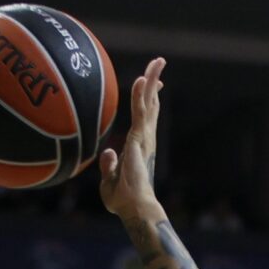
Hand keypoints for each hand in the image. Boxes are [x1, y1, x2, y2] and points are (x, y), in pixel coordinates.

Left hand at [97, 56, 166, 223]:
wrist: (134, 208)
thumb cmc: (123, 200)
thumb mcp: (110, 181)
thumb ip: (109, 165)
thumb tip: (108, 152)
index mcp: (139, 144)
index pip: (145, 116)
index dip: (148, 98)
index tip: (151, 83)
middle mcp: (145, 137)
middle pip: (151, 103)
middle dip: (154, 81)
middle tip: (160, 62)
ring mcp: (143, 137)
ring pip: (148, 102)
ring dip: (152, 80)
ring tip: (158, 61)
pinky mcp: (139, 139)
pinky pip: (140, 112)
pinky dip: (141, 95)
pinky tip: (141, 79)